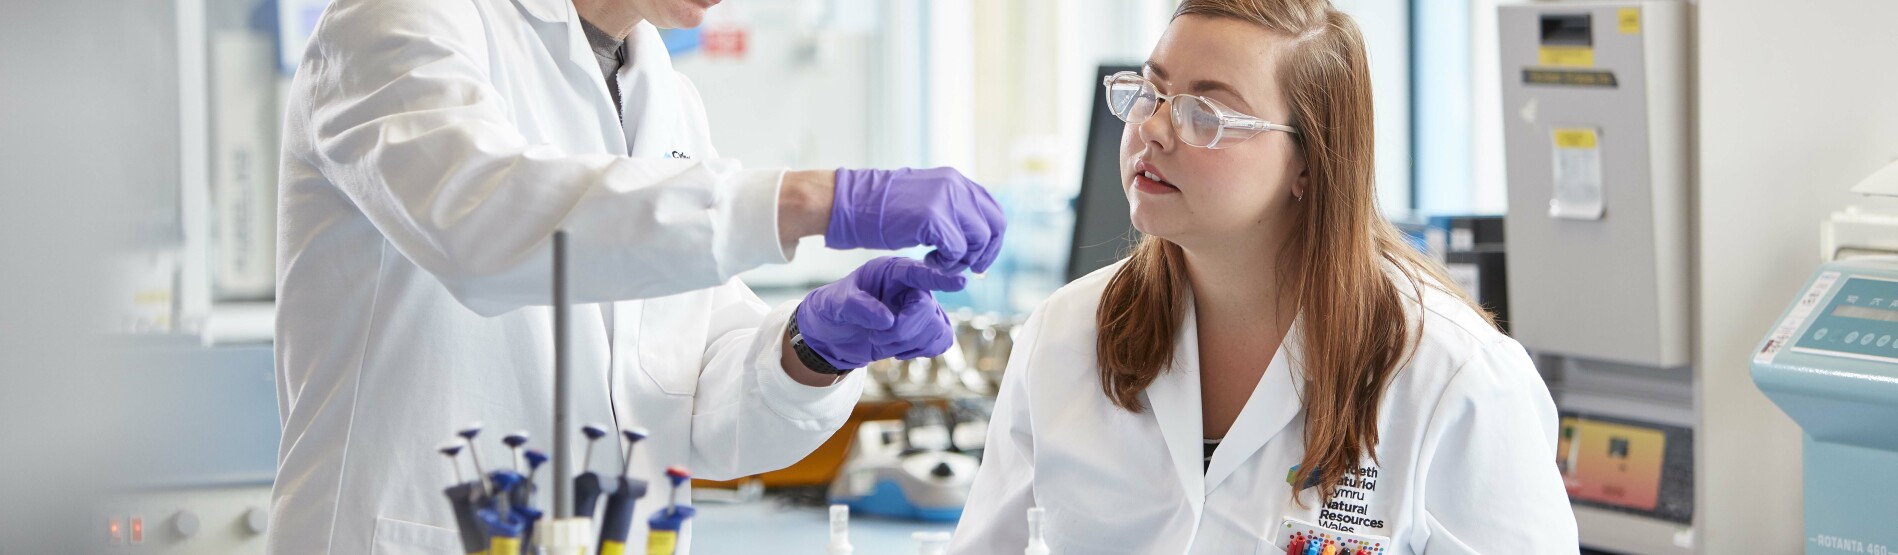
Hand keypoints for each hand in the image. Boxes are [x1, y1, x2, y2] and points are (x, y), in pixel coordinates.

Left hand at [795, 257, 964, 368]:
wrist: (834, 334)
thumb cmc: (833, 309)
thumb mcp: (835, 304)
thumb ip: (858, 306)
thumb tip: (889, 320)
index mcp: (892, 272)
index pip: (919, 272)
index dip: (940, 278)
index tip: (960, 282)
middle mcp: (912, 287)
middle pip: (928, 310)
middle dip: (903, 331)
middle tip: (875, 335)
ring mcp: (921, 309)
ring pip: (937, 329)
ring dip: (909, 344)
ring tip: (882, 340)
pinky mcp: (925, 330)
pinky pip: (941, 342)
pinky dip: (921, 351)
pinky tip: (899, 349)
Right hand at [826, 168, 1006, 273]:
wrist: (850, 204)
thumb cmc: (882, 209)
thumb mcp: (925, 200)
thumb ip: (951, 209)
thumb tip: (977, 234)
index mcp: (956, 180)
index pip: (994, 211)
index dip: (992, 240)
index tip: (978, 259)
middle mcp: (955, 185)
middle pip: (995, 226)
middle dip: (984, 253)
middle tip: (966, 268)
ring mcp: (945, 199)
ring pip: (979, 240)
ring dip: (962, 260)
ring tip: (937, 262)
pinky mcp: (932, 217)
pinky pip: (957, 250)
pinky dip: (946, 264)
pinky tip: (927, 261)